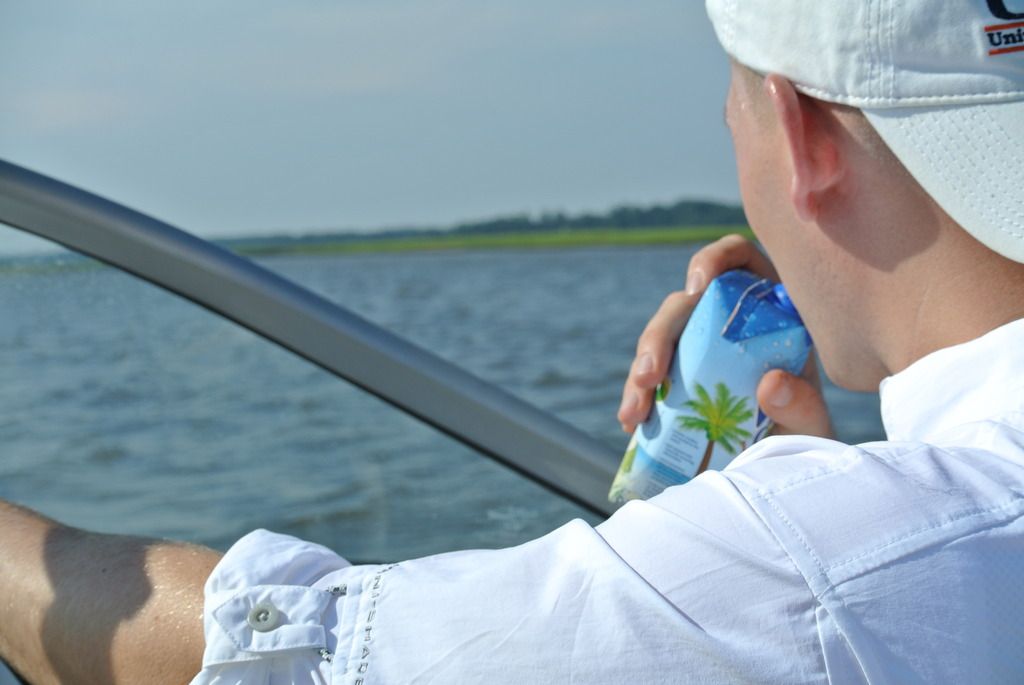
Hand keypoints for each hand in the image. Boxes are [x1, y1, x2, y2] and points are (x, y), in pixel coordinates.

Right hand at [617, 234, 832, 438]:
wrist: (783, 462)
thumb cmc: (804, 429)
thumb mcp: (812, 424)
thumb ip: (803, 406)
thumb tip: (771, 384)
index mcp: (763, 305)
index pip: (737, 259)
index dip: (713, 261)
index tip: (695, 288)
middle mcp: (722, 318)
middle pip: (682, 304)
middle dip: (658, 336)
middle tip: (650, 376)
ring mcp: (693, 345)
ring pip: (656, 341)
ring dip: (639, 372)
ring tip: (635, 412)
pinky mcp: (673, 375)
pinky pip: (646, 377)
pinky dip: (636, 397)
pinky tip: (631, 423)